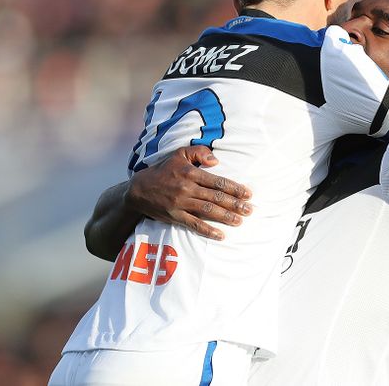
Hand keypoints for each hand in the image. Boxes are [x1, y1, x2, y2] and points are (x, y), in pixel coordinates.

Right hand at [125, 146, 252, 239]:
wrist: (139, 189)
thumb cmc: (163, 170)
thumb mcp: (179, 154)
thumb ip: (199, 153)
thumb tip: (216, 161)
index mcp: (190, 173)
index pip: (218, 182)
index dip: (235, 188)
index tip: (248, 194)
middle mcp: (187, 188)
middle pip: (216, 197)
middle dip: (235, 204)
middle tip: (250, 210)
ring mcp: (181, 203)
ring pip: (208, 211)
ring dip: (226, 217)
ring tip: (240, 221)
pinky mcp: (175, 216)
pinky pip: (194, 224)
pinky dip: (208, 230)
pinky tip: (220, 235)